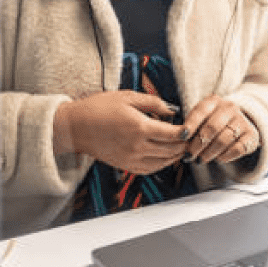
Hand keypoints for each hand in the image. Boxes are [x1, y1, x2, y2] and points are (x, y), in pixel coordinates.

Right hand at [54, 91, 186, 174]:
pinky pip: (150, 169)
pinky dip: (162, 164)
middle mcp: (138, 146)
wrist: (75, 127)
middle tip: (192, 138)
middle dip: (185, 144)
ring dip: (176, 156)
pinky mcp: (125, 165)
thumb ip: (153, 102)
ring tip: (182, 147)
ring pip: (163, 162)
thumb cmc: (98, 108)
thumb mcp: (127, 97)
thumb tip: (171, 110)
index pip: (173, 134)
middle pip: (172, 150)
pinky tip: (166, 157)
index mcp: (140, 127)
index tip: (192, 127)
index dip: (186, 132)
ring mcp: (131, 158)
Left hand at [181, 95, 259, 164]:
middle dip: (198, 144)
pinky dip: (225, 156)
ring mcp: (242, 120)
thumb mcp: (201, 119)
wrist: (238, 124)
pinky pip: (237, 149)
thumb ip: (190, 127)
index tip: (182, 137)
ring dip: (209, 153)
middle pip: (212, 128)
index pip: (200, 111)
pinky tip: (218, 159)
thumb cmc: (212, 122)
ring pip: (223, 140)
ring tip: (201, 160)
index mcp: (214, 101)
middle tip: (190, 155)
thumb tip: (177, 141)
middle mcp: (229, 107)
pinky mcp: (251, 135)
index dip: (190, 125)